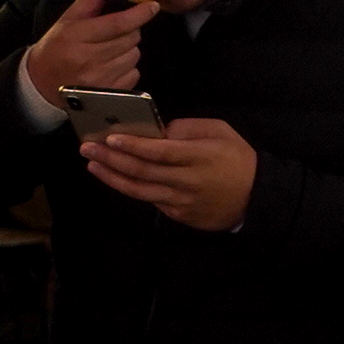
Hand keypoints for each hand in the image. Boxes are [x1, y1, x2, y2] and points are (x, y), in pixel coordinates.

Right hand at [22, 0, 157, 108]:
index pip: (117, 24)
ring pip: (134, 55)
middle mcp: (88, 59)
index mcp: (75, 36)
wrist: (43, 83)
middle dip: (130, 31)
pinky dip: (127, 68)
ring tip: (108, 51)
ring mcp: (100, 79)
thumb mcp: (69, 17)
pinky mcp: (110, 93)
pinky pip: (134, 73)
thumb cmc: (58, 46)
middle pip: (131, 38)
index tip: (152, 6)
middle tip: (114, 33)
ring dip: (128, 50)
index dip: (139, 14)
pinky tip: (109, 67)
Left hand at [82, 117, 257, 231]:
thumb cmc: (238, 159)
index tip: (111, 138)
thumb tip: (158, 131)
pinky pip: (150, 200)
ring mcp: (181, 201)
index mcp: (200, 157)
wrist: (256, 198)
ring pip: (139, 190)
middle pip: (143, 171)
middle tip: (88, 148)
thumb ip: (189, 127)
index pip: (161, 152)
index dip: (135, 146)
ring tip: (93, 165)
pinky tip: (115, 178)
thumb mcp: (221, 132)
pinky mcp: (178, 215)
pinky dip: (130, 188)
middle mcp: (188, 181)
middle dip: (112, 158)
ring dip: (112, 177)